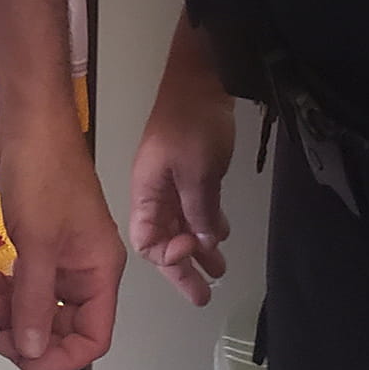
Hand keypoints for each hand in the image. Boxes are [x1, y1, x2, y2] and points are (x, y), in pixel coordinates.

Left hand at [0, 118, 124, 369]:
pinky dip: (11, 288)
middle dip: (31, 334)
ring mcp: (65, 252)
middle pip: (66, 326)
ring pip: (45, 305)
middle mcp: (88, 266)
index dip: (60, 358)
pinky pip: (31, 280)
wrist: (29, 120)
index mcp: (101, 270)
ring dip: (16, 311)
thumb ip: (36, 302)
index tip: (24, 357)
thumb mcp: (38, 244)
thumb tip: (33, 352)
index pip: (93, 337)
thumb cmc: (43, 173)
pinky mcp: (43, 239)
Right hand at [128, 51, 234, 305]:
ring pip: (181, 225)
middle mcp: (154, 190)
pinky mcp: (191, 169)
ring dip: (199, 247)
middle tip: (204, 293)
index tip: (191, 252)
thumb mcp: (197, 171)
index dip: (167, 256)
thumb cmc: (193, 122)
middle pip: (164, 239)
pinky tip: (223, 234)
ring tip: (219, 269)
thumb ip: (199, 212)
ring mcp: (172, 179)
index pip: (147, 240)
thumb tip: (203, 244)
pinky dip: (207, 223)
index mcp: (145, 190)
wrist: (202, 76)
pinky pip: (195, 207)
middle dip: (183, 266)